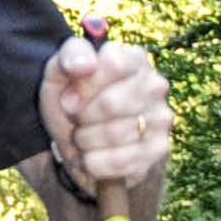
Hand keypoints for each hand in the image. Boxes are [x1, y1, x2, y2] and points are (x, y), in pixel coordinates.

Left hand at [43, 33, 170, 199]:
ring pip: (114, 134)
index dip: (83, 87)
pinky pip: (120, 161)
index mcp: (134, 58)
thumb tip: (85, 65)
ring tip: (85, 139)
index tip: (68, 100)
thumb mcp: (59, 75)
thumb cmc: (74, 105)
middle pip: (112, 104)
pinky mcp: (159, 149)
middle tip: (77, 121)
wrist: (82, 148)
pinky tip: (94, 157)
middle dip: (82, 118)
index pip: (113, 65)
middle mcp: (155, 85)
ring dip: (86, 142)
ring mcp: (161, 118)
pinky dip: (95, 163)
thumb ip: (69, 57)